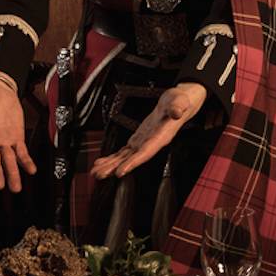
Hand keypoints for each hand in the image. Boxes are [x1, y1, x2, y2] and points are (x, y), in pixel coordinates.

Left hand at [90, 82, 207, 179]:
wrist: (177, 104)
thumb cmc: (178, 102)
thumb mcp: (179, 101)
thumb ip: (177, 107)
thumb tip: (176, 111)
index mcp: (161, 136)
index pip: (145, 152)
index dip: (133, 162)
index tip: (121, 171)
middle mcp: (151, 143)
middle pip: (132, 159)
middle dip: (115, 168)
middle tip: (100, 175)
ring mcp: (143, 142)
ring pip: (125, 157)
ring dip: (111, 165)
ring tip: (97, 172)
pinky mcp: (138, 140)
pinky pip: (124, 152)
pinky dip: (113, 158)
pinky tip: (103, 163)